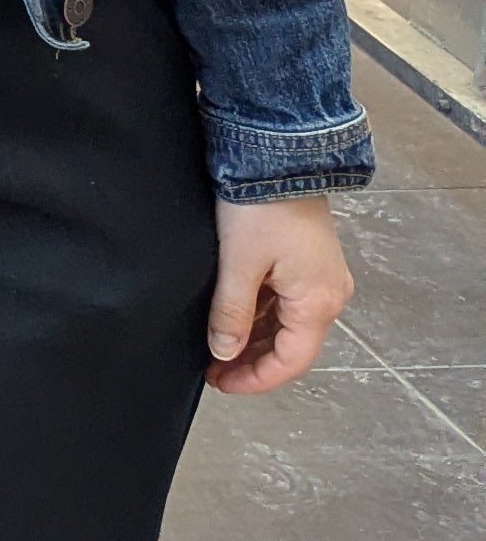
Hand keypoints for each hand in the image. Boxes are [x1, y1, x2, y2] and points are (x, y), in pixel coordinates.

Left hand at [206, 194, 350, 394]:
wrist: (279, 157)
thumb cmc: (263, 207)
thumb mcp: (239, 264)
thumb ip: (231, 313)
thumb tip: (224, 352)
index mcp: (318, 302)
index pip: (291, 361)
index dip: (256, 379)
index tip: (221, 383)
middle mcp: (328, 294)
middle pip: (291, 346)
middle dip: (252, 362)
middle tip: (213, 369)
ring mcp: (320, 278)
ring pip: (286, 324)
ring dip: (254, 339)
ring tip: (216, 347)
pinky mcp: (306, 262)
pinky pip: (285, 301)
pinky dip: (260, 315)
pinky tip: (231, 317)